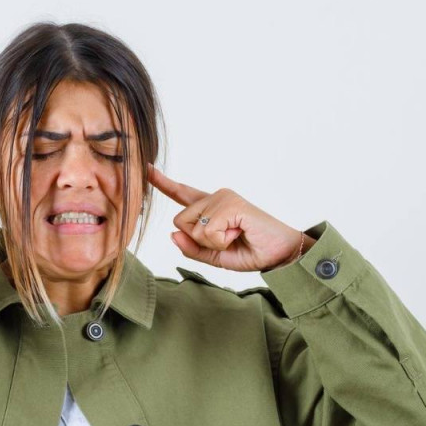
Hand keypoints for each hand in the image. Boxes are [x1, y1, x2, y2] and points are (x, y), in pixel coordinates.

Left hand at [147, 164, 314, 271]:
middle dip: (198, 240)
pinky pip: (207, 231)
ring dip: (212, 242)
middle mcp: (215, 197)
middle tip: (228, 238)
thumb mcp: (214, 256)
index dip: (163, 183)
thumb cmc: (250, 251)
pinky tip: (239, 232)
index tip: (147, 168)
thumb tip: (172, 234)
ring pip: (192, 227)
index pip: (182, 193)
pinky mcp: (231, 203)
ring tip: (236, 235)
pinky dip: (221, 241)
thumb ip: (191, 247)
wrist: (279, 254)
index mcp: (210, 208)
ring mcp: (223, 197)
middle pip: (179, 221)